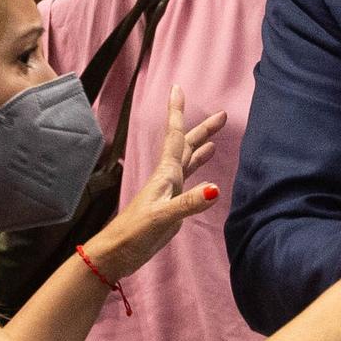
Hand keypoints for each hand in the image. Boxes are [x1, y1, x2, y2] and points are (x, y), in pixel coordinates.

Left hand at [84, 85, 227, 279]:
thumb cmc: (134, 233)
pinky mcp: (172, 205)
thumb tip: (216, 189)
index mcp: (165, 175)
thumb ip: (188, 203)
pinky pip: (189, 179)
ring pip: (188, 161)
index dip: (176, 112)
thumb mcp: (162, 217)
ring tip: (215, 137)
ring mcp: (170, 191)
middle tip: (222, 115)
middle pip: (186, 146)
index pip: (174, 137)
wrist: (118, 252)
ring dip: (200, 147)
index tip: (177, 88)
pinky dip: (198, 170)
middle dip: (201, 129)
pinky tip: (207, 171)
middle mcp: (167, 178)